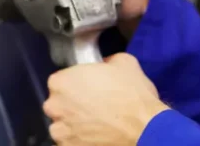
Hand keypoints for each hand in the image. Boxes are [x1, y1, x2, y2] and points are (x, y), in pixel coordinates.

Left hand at [43, 53, 168, 144]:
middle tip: (95, 105)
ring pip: (63, 126)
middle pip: (59, 104)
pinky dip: (81, 141)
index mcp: (62, 81)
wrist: (144, 129)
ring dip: (75, 125)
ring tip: (97, 124)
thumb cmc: (132, 96)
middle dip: (73, 105)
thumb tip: (105, 64)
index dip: (77, 83)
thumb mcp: (124, 62)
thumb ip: (106, 61)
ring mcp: (60, 131)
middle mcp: (55, 107)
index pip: (60, 80)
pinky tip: (98, 136)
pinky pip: (71, 142)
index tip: (89, 87)